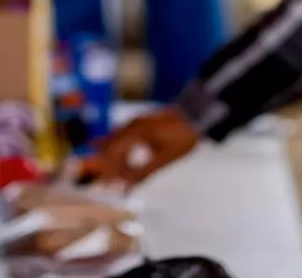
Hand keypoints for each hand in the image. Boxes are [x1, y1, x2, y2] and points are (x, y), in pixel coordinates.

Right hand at [86, 107, 200, 187]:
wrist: (196, 116)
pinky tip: (122, 154)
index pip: (114, 154)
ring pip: (117, 140)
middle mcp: (132, 125)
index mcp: (135, 133)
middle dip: (109, 166)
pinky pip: (124, 135)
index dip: (110, 171)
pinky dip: (120, 147)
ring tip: (108, 169)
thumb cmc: (182, 137)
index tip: (107, 185)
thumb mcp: (164, 159)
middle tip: (106, 181)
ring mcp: (137, 122)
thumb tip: (129, 185)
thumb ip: (144, 172)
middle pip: (113, 147)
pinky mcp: (143, 122)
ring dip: (113, 156)